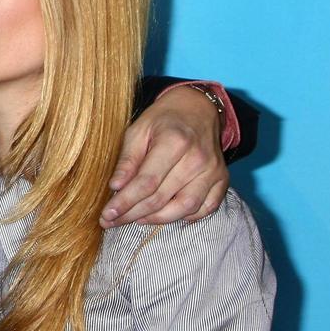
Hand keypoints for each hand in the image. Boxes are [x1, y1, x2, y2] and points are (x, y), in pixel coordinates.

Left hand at [102, 86, 227, 226]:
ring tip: (136, 218)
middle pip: (161, 198)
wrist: (198, 109)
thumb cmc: (162, 119)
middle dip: (133, 214)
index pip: (146, 182)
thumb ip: (128, 160)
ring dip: (157, 219)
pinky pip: (206, 208)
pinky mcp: (222, 179)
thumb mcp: (138, 130)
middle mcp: (197, 159)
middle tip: (113, 221)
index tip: (107, 215)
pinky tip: (165, 215)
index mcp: (174, 142)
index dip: (125, 202)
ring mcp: (213, 171)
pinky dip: (185, 217)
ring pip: (184, 208)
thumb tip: (116, 187)